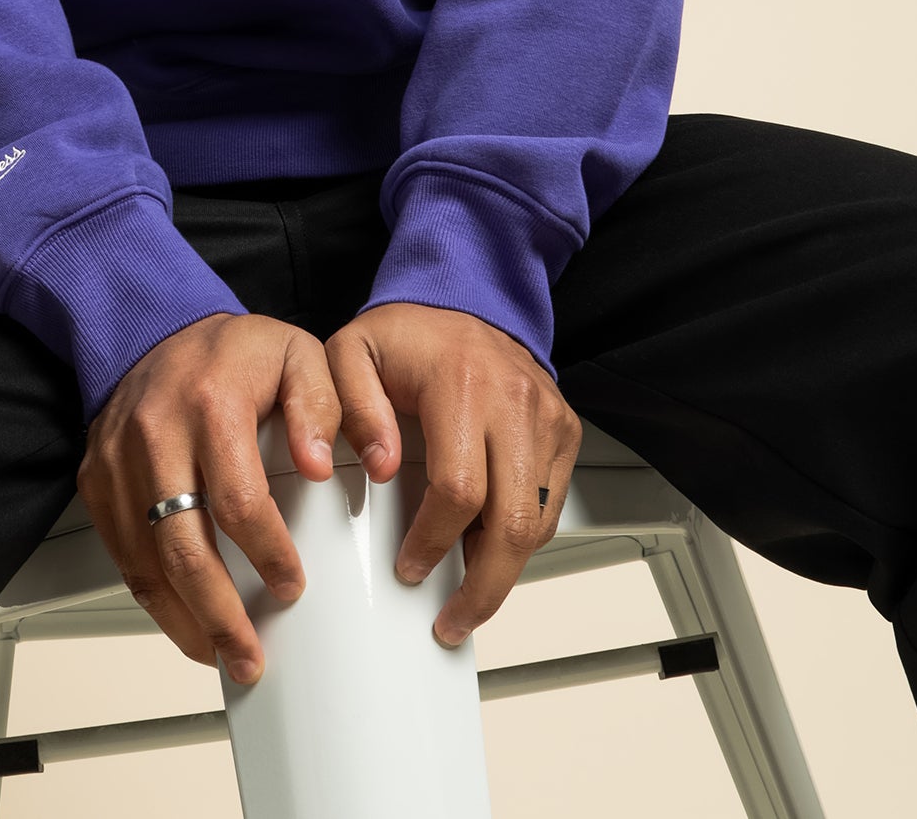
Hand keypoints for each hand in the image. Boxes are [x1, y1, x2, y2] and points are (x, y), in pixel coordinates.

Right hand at [76, 311, 340, 684]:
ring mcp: (118, 461)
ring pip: (145, 563)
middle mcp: (155, 433)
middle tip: (250, 655)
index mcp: (211, 402)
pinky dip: (152, 597)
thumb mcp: (298, 353)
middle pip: (182, 547)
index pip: (237, 499)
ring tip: (220, 655)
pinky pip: (122, 553)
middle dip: (219, 614)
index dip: (267, 554)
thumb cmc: (230, 350)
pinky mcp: (96, 480)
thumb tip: (323, 466)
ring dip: (183, 621)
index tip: (292, 585)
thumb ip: (323, 405)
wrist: (152, 327)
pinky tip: (184, 618)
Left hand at [325, 302, 579, 646]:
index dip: (434, 542)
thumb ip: (352, 408)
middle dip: (485, 587)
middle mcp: (514, 402)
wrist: (467, 295)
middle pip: (513, 521)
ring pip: (540, 520)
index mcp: (462, 385)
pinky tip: (489, 547)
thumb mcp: (352, 353)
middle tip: (453, 621)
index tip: (409, 568)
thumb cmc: (410, 332)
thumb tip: (379, 467)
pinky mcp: (564, 429)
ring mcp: (547, 417)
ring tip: (469, 593)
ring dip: (506, 570)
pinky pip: (552, 503)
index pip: (459, 489)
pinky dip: (524, 537)